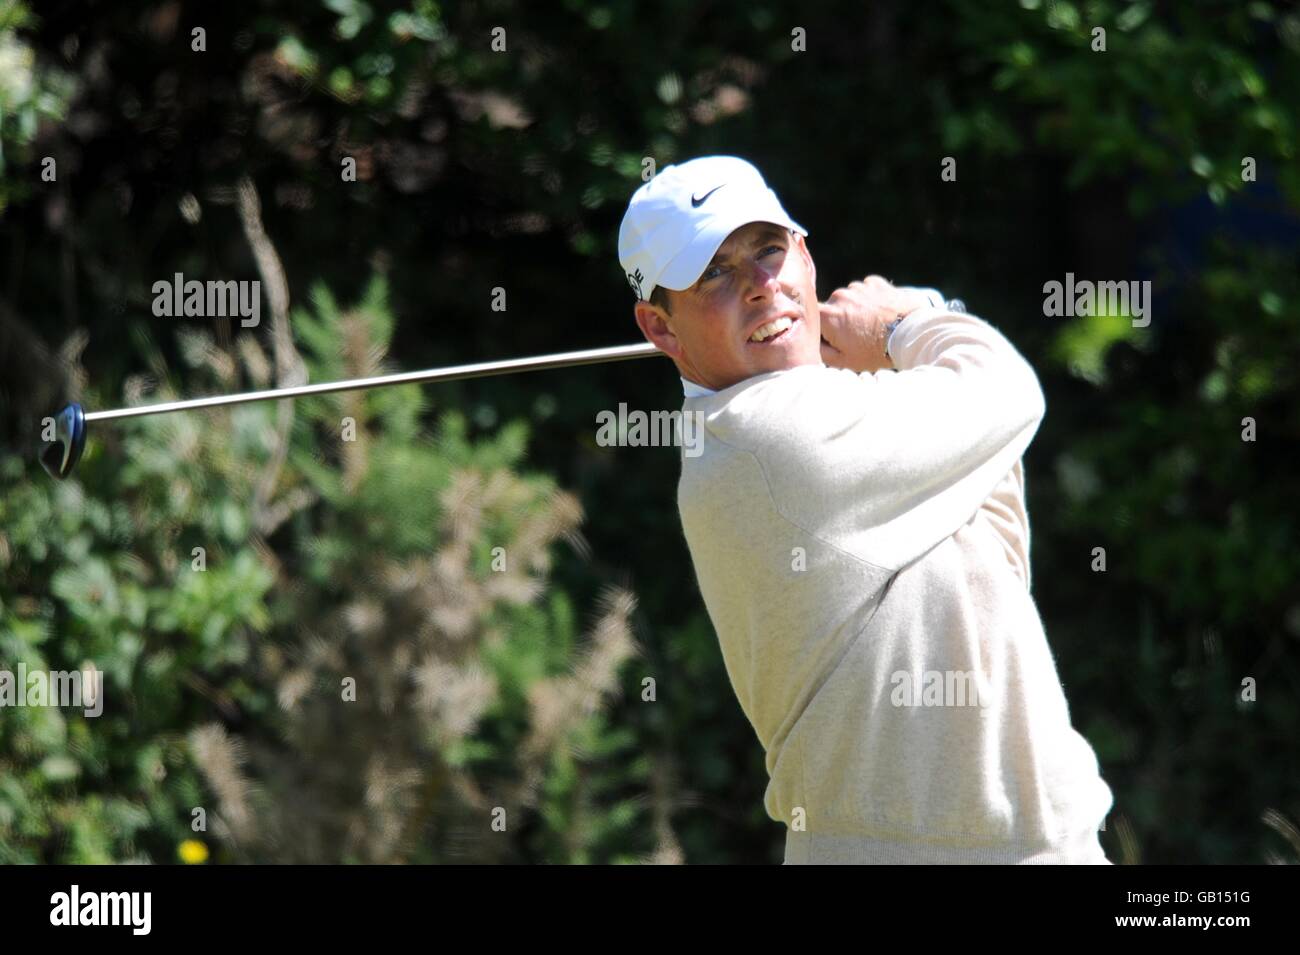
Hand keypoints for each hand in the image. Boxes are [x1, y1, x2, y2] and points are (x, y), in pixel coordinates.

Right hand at [818, 276, 936, 373]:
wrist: (910, 335)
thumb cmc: (875, 352)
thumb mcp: (844, 361)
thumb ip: (820, 352)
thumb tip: (810, 344)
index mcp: (828, 316)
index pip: (811, 316)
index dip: (818, 327)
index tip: (829, 338)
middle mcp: (839, 296)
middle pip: (831, 307)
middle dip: (839, 318)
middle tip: (854, 336)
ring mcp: (858, 287)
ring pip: (849, 297)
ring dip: (855, 308)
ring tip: (870, 325)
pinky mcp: (876, 283)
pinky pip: (866, 289)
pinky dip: (870, 299)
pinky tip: (880, 313)